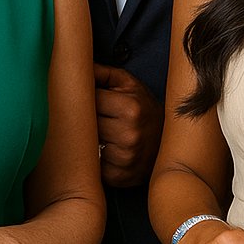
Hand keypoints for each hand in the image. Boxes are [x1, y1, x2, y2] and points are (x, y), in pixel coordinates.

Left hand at [93, 63, 162, 186]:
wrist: (166, 142)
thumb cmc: (143, 108)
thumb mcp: (129, 85)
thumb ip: (104, 73)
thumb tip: (77, 66)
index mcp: (131, 108)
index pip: (89, 100)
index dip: (85, 98)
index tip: (85, 99)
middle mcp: (128, 135)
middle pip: (86, 123)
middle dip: (85, 119)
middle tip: (90, 116)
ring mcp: (124, 159)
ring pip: (86, 143)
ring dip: (88, 138)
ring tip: (98, 133)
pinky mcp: (118, 177)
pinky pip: (92, 164)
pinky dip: (94, 157)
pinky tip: (103, 151)